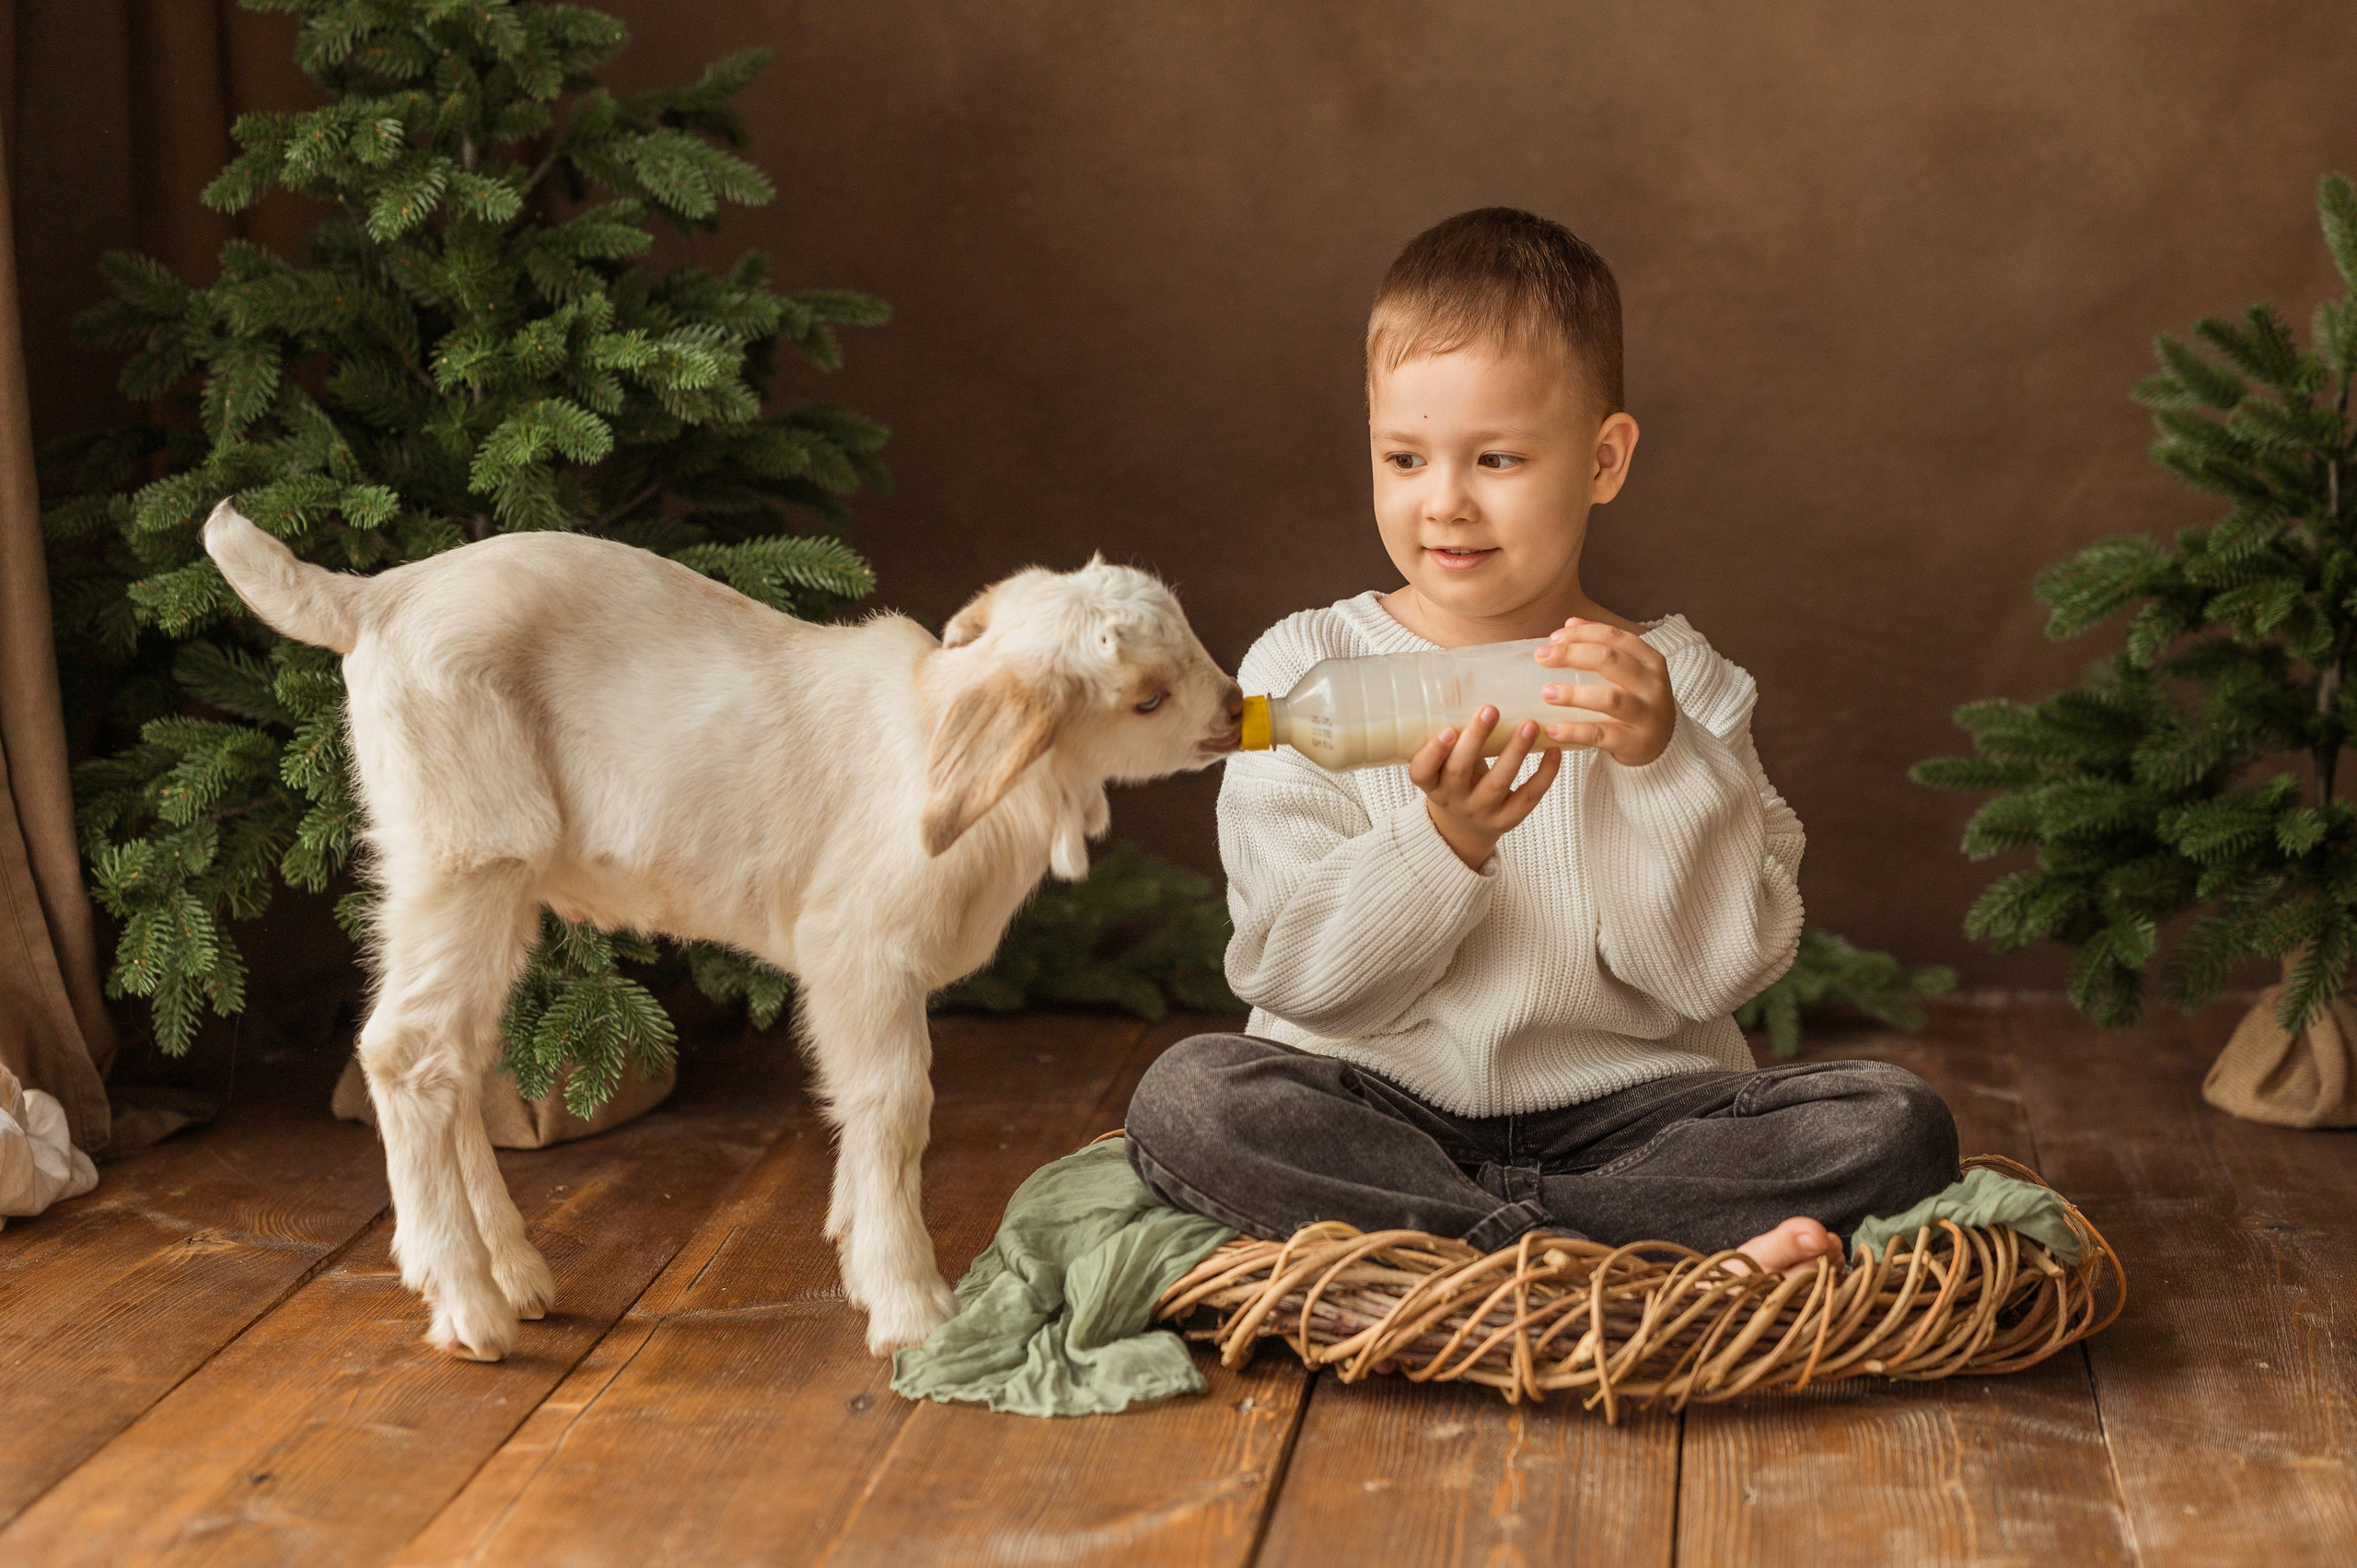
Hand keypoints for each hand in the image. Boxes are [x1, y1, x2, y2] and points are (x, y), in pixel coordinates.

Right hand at [1409, 704, 1560, 869]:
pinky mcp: (1508, 820)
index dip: (1433, 753)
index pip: (1422, 771)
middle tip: (1490, 709)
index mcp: (1431, 783)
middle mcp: (1452, 800)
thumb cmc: (1454, 775)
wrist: (1465, 825)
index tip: (1447, 730)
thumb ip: (1449, 720)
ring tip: (1530, 724)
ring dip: (1515, 752)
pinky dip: (1543, 775)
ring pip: (1498, 783)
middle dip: (1476, 740)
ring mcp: (1481, 812)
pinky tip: (1553, 751)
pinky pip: (1527, 797)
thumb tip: (1460, 677)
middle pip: (1460, 771)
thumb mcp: (1445, 755)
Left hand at [1536, 618, 1674, 766]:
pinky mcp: (1636, 741)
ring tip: (1546, 693)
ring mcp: (1646, 714)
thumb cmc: (1639, 701)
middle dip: (1571, 655)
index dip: (1582, 633)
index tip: (1554, 638)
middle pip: (1609, 661)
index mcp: (1649, 660)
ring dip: (1573, 694)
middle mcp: (1652, 683)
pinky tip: (1552, 729)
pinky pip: (1601, 734)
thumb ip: (1604, 646)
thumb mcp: (1630, 671)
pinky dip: (1574, 731)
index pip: (1614, 637)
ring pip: (1608, 699)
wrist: (1666, 742)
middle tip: (1541, 657)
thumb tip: (1569, 624)